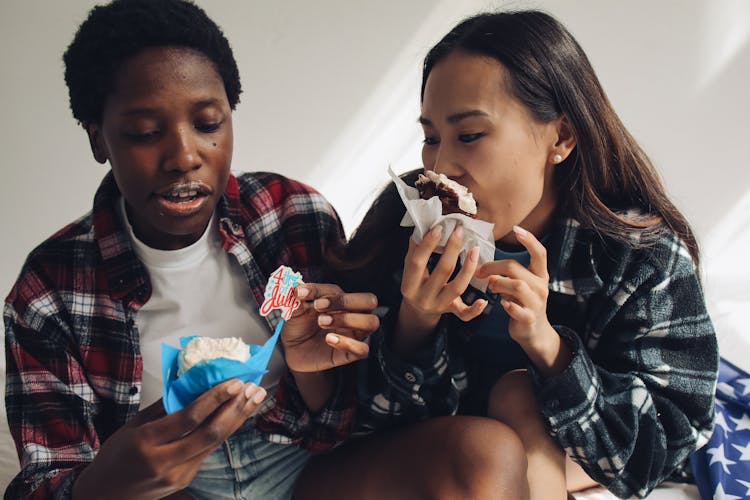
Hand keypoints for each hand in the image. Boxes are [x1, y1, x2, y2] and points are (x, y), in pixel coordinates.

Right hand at [73, 379, 265, 499]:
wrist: (104, 496)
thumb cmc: (116, 455)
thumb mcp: (133, 425)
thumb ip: (164, 406)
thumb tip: (192, 381)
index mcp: (146, 442)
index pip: (188, 418)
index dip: (215, 398)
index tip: (234, 382)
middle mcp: (164, 461)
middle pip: (209, 433)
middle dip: (236, 408)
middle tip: (252, 388)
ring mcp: (177, 475)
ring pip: (215, 443)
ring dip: (238, 418)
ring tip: (254, 398)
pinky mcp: (185, 481)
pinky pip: (208, 451)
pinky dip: (224, 430)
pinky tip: (236, 415)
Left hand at [280, 283, 378, 372]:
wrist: (293, 351)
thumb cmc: (299, 326)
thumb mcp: (295, 310)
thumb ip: (297, 299)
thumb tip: (295, 287)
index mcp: (340, 300)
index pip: (338, 290)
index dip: (318, 290)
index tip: (300, 293)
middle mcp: (353, 314)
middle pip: (369, 301)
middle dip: (345, 300)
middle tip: (319, 306)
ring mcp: (353, 334)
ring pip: (371, 322)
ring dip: (347, 319)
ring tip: (322, 322)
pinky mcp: (350, 353)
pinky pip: (363, 349)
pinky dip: (348, 343)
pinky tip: (330, 339)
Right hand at [400, 224, 485, 326]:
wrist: (418, 310)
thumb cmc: (415, 282)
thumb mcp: (410, 269)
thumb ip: (415, 250)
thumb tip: (423, 226)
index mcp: (409, 285)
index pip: (417, 262)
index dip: (428, 245)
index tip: (439, 228)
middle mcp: (423, 297)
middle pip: (442, 272)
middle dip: (452, 249)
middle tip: (459, 231)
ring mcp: (438, 306)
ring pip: (457, 289)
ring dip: (468, 268)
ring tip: (474, 250)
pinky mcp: (451, 312)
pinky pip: (464, 315)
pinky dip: (475, 309)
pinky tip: (483, 300)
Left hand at [475, 225, 551, 344]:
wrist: (534, 332)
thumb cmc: (523, 303)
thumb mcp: (521, 285)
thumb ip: (509, 273)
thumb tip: (483, 261)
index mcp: (540, 275)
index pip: (540, 253)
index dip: (529, 240)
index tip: (516, 228)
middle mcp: (541, 287)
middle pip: (516, 268)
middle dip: (494, 267)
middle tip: (480, 272)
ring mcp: (536, 303)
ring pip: (517, 286)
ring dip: (498, 283)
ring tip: (490, 286)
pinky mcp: (529, 318)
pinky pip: (517, 309)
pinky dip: (508, 305)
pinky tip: (502, 303)